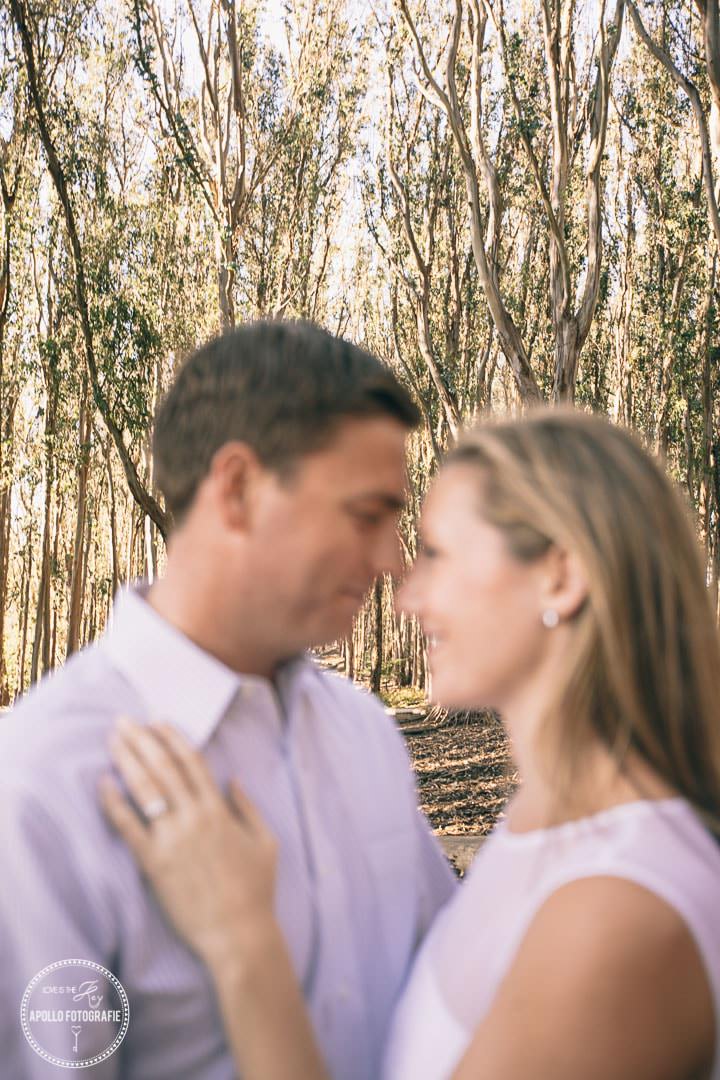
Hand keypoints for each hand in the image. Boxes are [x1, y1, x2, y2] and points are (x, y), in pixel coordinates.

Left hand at [100, 716, 278, 968]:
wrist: (239, 934)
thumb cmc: (256, 889)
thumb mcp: (265, 842)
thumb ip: (248, 807)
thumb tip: (233, 779)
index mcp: (219, 810)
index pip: (192, 762)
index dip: (173, 738)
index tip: (157, 722)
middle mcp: (194, 818)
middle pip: (163, 767)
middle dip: (142, 740)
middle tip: (124, 721)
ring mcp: (172, 840)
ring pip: (145, 789)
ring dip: (127, 760)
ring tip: (113, 740)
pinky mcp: (154, 864)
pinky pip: (128, 828)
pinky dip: (113, 803)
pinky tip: (102, 783)